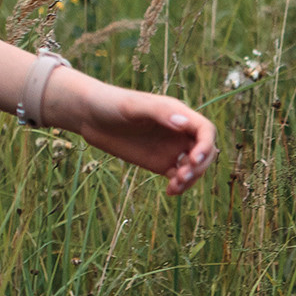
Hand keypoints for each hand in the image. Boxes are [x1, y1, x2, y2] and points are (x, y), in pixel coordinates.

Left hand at [58, 79, 217, 194]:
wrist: (90, 116)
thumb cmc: (111, 104)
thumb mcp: (133, 106)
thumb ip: (159, 113)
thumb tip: (183, 124)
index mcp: (178, 114)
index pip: (205, 131)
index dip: (206, 145)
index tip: (194, 159)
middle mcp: (179, 132)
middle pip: (205, 151)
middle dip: (200, 166)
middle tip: (182, 175)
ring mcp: (171, 149)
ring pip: (194, 167)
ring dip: (191, 179)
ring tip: (174, 185)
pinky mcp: (160, 163)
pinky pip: (178, 177)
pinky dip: (180, 186)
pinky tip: (170, 192)